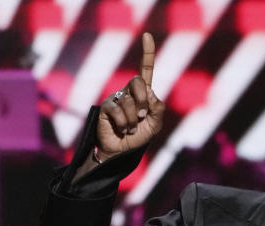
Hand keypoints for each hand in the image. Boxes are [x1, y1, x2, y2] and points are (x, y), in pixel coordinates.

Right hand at [95, 32, 164, 157]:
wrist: (122, 151)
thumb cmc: (139, 136)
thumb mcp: (154, 125)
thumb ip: (158, 110)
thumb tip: (151, 95)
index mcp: (142, 93)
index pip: (145, 69)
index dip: (147, 53)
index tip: (147, 35)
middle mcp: (128, 91)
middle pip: (138, 82)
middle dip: (143, 100)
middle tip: (142, 116)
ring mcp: (116, 98)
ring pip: (129, 102)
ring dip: (133, 120)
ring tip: (131, 128)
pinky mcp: (106, 107)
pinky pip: (117, 110)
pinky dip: (123, 123)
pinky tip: (123, 129)